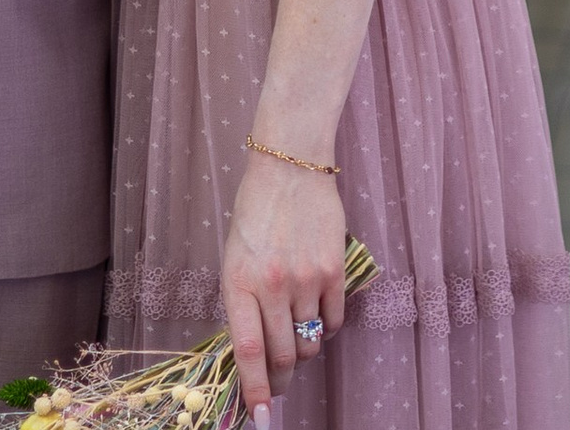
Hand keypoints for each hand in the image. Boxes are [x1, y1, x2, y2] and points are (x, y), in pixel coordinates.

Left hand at [221, 149, 346, 421]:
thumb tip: (254, 352)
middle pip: (282, 353)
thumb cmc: (255, 212)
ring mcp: (305, 277)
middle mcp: (272, 284)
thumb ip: (243, 302)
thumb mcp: (235, 257)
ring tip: (298, 333)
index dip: (255, 388)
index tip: (261, 415)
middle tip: (281, 378)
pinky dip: (327, 327)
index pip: (248, 350)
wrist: (290, 165)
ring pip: (309, 341)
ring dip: (304, 348)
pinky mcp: (334, 268)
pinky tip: (319, 313)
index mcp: (238, 281)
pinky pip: (333, 320)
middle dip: (281, 375)